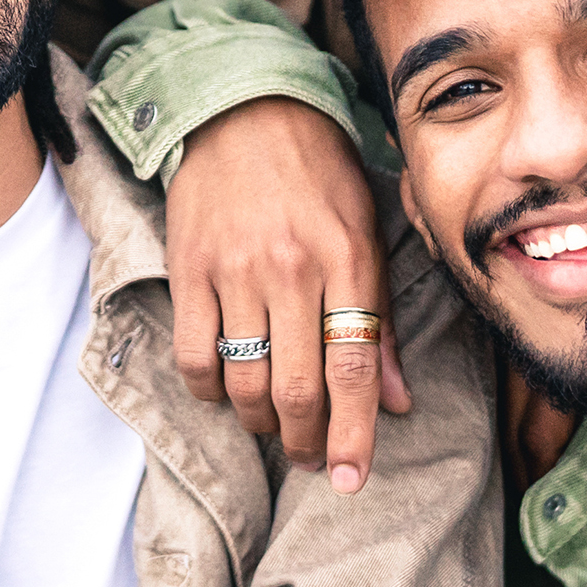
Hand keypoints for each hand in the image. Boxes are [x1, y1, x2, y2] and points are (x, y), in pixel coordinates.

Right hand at [163, 97, 411, 492]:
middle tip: (311, 455)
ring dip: (260, 422)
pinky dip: (209, 389)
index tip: (351, 479)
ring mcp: (235, 268)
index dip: (354, 435)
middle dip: (306, 440)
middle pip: (297, 387)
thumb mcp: (368, 230)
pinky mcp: (189, 266)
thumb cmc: (319, 172)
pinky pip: (193, 354)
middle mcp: (292, 267)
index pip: (354, 368)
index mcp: (348, 258)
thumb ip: (382, 317)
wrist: (246, 107)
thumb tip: (396, 401)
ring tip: (273, 425)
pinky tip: (224, 390)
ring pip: (244, 380)